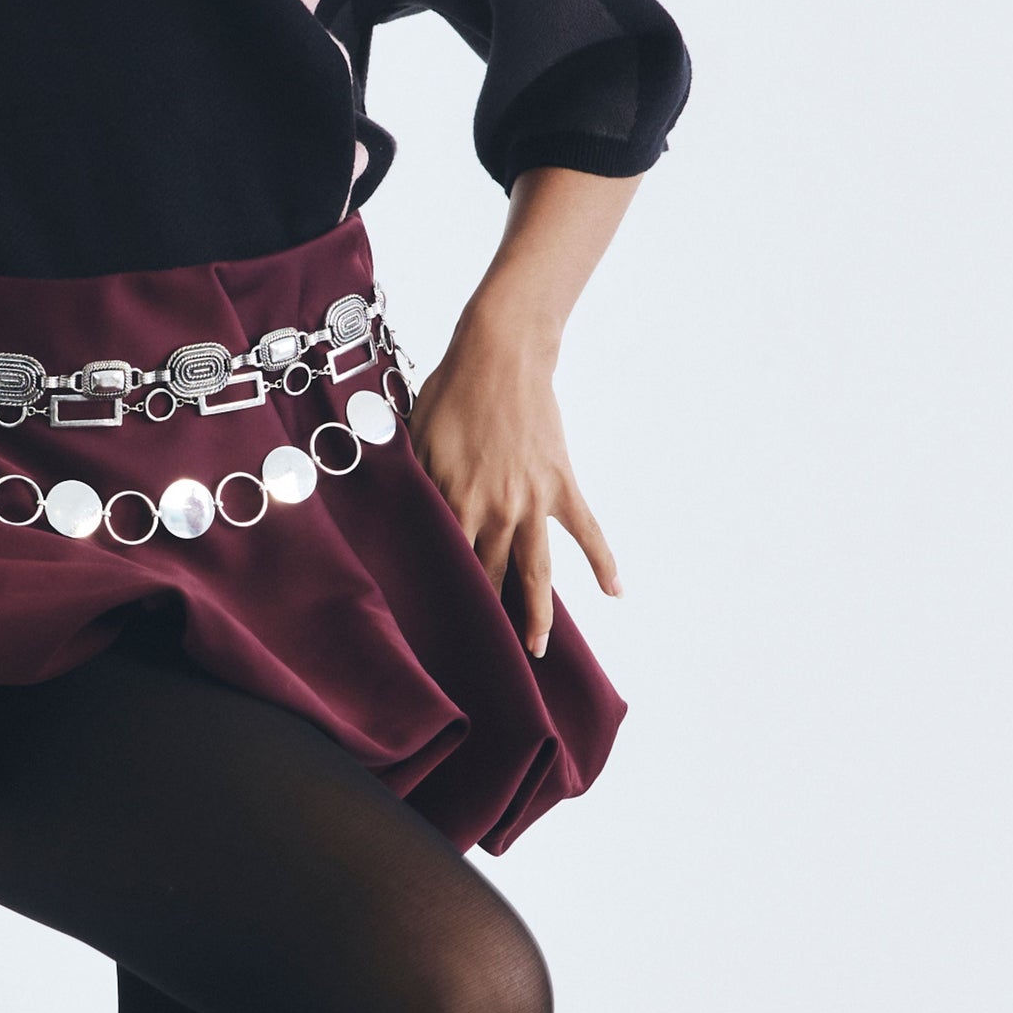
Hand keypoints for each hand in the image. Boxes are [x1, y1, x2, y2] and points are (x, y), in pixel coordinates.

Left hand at [405, 305, 621, 659]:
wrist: (500, 355)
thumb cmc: (451, 392)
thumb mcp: (416, 437)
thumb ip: (412, 484)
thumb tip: (396, 517)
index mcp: (453, 499)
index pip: (445, 563)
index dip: (441, 597)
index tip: (435, 632)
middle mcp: (495, 508)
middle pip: (489, 577)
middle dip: (486, 619)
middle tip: (482, 657)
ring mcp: (532, 500)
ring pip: (536, 570)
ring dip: (538, 613)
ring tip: (538, 649)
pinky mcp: (561, 484)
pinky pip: (587, 532)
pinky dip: (604, 561)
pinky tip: (616, 592)